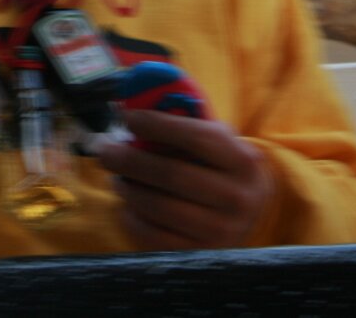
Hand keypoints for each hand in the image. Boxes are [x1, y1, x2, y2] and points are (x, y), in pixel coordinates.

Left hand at [96, 109, 275, 249]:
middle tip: (104, 150)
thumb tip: (133, 100)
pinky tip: (126, 205)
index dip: (156, 124)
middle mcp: (237, 197)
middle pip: (171, 174)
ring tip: (117, 178)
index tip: (127, 117)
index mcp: (241, 160)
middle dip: (129, 159)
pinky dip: (132, 218)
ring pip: (159, 206)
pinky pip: (154, 236)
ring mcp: (221, 230)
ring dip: (128, 188)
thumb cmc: (219, 164)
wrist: (251, 211)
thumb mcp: (214, 137)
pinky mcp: (201, 254)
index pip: (195, 137)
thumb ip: (182, 117)